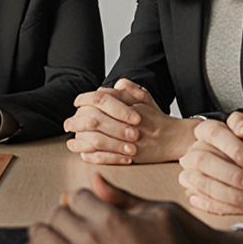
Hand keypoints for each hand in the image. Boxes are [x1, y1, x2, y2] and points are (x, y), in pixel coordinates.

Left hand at [20, 173, 242, 243]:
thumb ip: (122, 198)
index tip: (88, 211)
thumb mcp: (158, 215)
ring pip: (40, 242)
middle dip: (64, 221)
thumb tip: (96, 177)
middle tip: (75, 229)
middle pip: (55, 219)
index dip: (83, 203)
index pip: (76, 198)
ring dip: (47, 240)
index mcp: (111, 222)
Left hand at [65, 79, 196, 163]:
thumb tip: (115, 85)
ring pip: (96, 140)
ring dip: (80, 141)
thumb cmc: (156, 118)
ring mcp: (128, 141)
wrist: (174, 139)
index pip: (100, 99)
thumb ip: (130, 89)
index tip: (77, 103)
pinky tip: (83, 154)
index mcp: (128, 106)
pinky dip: (92, 156)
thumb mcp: (145, 98)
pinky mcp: (130, 157)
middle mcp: (126, 123)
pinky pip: (106, 157)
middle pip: (93, 120)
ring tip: (71, 142)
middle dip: (77, 122)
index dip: (84, 99)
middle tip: (68, 124)